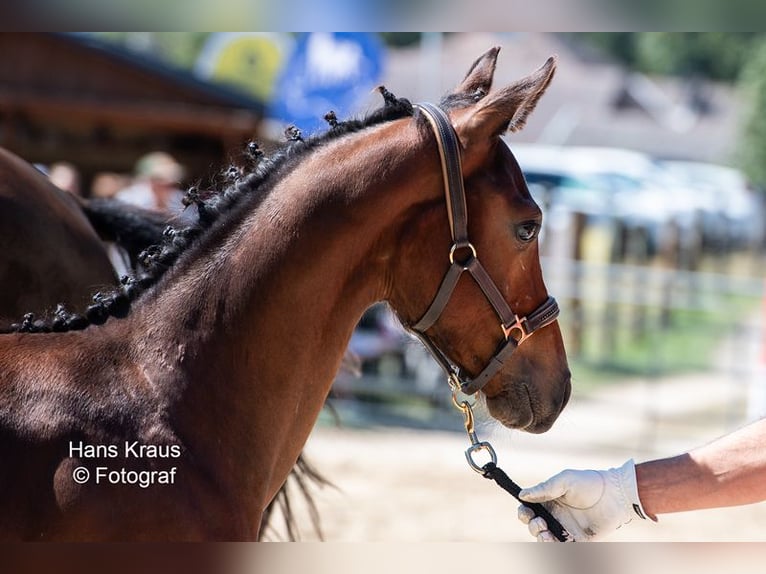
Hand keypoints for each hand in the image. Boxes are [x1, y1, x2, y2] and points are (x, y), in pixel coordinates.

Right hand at [517, 459, 650, 540]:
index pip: (530, 510)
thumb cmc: (590, 483)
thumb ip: (544, 488)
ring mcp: (566, 528)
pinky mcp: (578, 540)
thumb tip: (522, 495)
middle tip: (541, 523)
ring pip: (546, 539)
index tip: (526, 513)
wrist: (616, 495)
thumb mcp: (565, 480)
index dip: (524, 513)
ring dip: (541, 539)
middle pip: (534, 526)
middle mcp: (556, 515)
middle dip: (533, 527)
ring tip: (546, 535)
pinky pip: (562, 547)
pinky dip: (555, 546)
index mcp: (549, 500)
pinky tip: (555, 541)